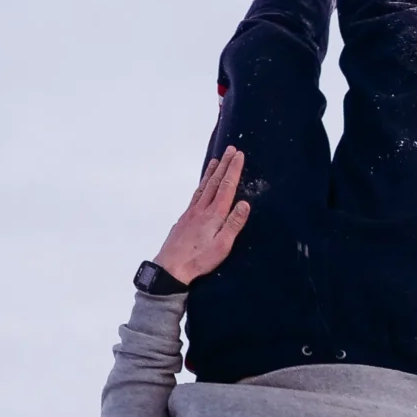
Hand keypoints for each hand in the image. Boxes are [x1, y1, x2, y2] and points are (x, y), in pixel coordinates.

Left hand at [154, 147, 250, 285]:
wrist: (171, 266)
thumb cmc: (199, 259)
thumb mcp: (222, 246)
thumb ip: (234, 224)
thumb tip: (245, 203)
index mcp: (214, 215)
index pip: (227, 187)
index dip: (234, 170)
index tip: (239, 155)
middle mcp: (202, 209)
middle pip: (215, 182)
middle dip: (224, 165)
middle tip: (231, 149)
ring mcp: (192, 212)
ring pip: (204, 187)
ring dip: (211, 172)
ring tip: (217, 160)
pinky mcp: (185, 218)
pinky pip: (196, 195)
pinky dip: (202, 184)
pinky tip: (203, 185)